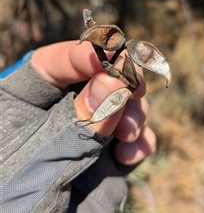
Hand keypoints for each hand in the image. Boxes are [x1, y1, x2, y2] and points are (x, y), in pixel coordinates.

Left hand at [31, 40, 155, 165]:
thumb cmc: (15, 202)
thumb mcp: (40, 156)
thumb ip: (78, 119)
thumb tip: (114, 82)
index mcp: (27, 101)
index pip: (58, 61)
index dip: (88, 53)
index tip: (115, 54)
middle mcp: (61, 110)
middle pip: (101, 76)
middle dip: (122, 82)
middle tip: (134, 91)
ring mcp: (90, 132)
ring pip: (124, 102)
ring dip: (134, 113)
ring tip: (127, 135)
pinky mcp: (110, 154)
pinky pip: (135, 137)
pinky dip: (140, 142)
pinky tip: (128, 156)